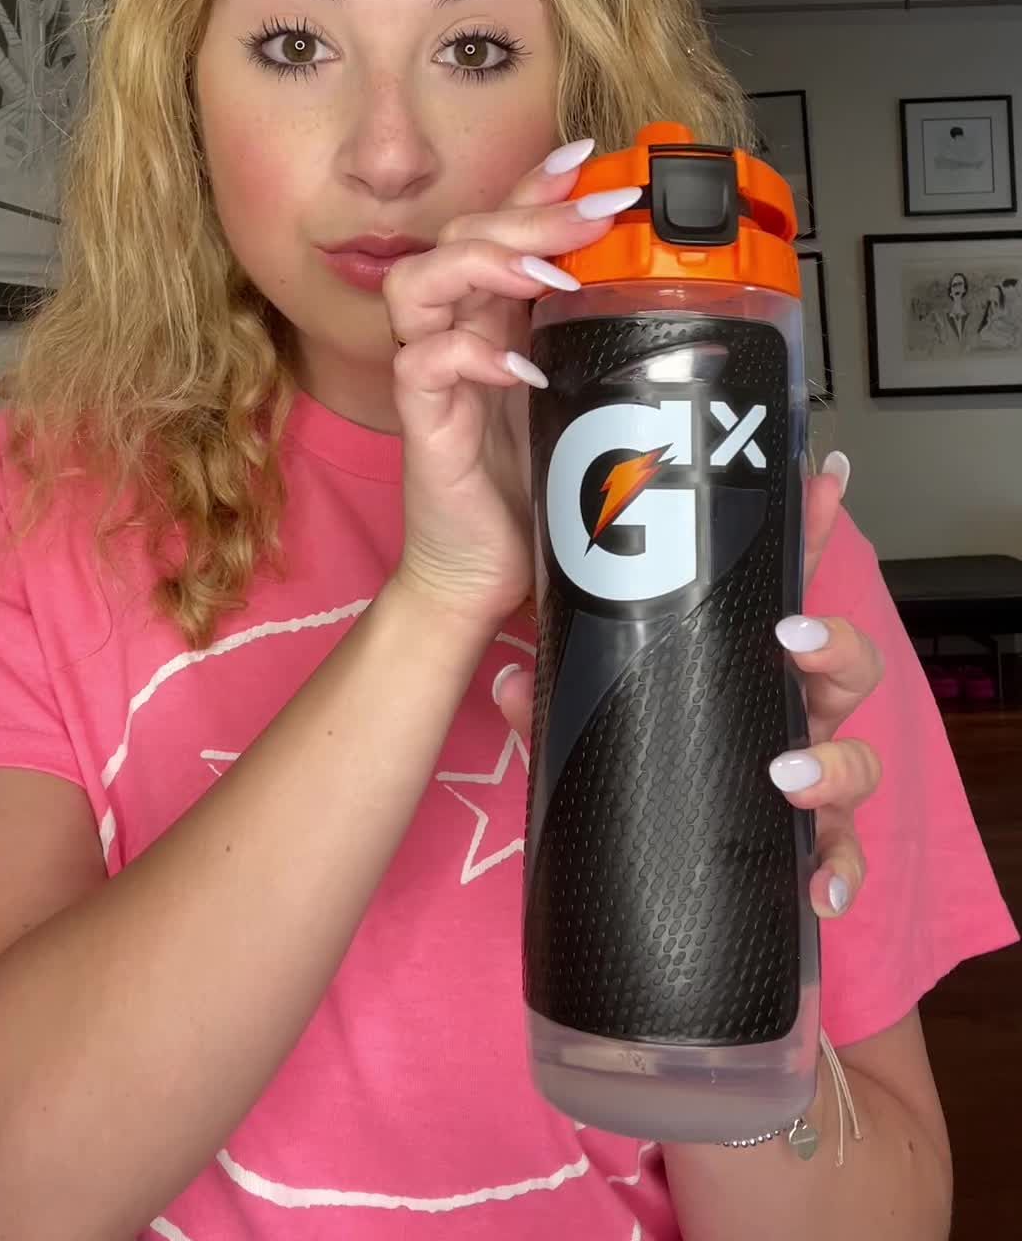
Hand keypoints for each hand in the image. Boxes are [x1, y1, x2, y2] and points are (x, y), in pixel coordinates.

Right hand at [383, 139, 639, 637]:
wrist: (488, 573)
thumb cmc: (542, 489)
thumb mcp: (593, 404)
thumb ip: (617, 352)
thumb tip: (698, 310)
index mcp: (502, 315)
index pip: (507, 223)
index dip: (541, 185)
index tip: (595, 160)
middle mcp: (463, 329)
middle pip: (467, 233)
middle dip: (532, 212)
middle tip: (597, 212)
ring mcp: (436, 372)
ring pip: (423, 279)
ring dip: (488, 263)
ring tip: (550, 275)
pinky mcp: (422, 421)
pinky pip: (423, 362)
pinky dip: (471, 354)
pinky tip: (521, 366)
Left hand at [497, 456, 884, 920]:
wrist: (644, 881)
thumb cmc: (633, 775)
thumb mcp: (587, 728)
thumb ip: (554, 703)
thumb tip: (514, 677)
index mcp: (746, 666)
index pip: (788, 586)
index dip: (813, 533)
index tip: (823, 486)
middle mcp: (789, 715)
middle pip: (849, 666)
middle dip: (836, 645)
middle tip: (793, 638)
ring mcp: (807, 782)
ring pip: (859, 759)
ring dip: (835, 761)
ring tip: (786, 771)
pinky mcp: (801, 853)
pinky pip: (842, 860)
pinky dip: (839, 872)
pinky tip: (819, 887)